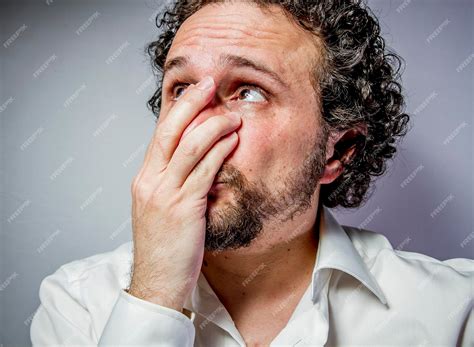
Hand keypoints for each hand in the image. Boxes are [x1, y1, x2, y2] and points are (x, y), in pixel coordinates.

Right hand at [127, 76, 240, 311]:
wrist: (157, 282)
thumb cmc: (165, 247)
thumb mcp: (162, 208)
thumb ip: (173, 183)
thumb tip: (193, 162)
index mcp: (144, 180)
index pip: (160, 136)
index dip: (178, 110)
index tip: (195, 92)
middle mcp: (149, 182)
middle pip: (169, 131)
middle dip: (191, 104)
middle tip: (209, 83)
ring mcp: (164, 194)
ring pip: (187, 147)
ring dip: (212, 125)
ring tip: (232, 114)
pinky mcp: (183, 208)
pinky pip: (203, 171)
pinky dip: (219, 151)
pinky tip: (232, 139)